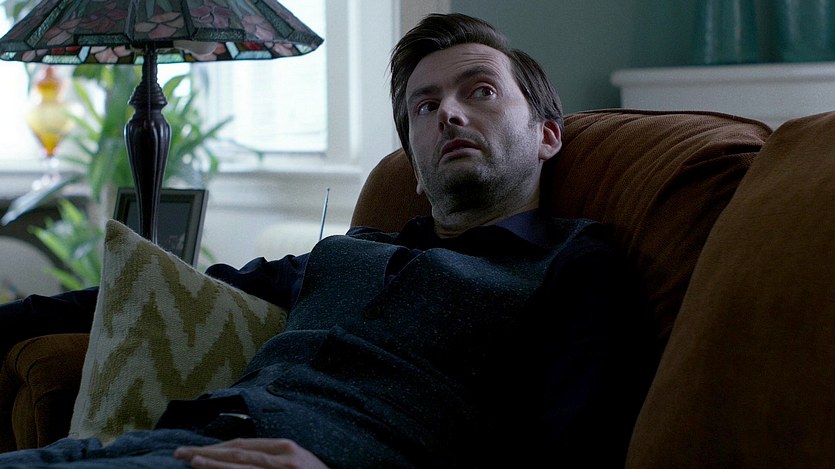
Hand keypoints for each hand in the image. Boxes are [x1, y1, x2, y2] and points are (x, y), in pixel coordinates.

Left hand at [174, 438, 329, 468]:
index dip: (215, 447)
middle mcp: (282, 458)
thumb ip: (273, 457)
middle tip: (179, 453)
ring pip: (241, 466)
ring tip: (191, 462)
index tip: (194, 450)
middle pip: (236, 453)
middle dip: (206, 452)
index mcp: (285, 448)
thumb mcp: (297, 462)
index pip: (242, 445)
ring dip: (214, 464)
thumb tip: (239, 455)